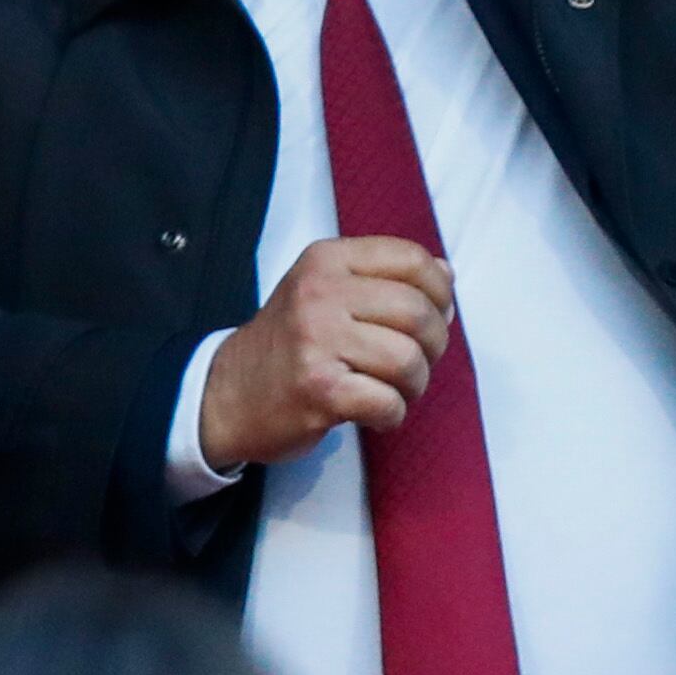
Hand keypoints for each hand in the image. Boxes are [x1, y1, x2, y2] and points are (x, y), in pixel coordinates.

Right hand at [195, 235, 454, 475]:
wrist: (229, 394)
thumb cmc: (289, 344)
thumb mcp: (326, 291)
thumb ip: (384, 279)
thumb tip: (446, 273)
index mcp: (326, 261)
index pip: (411, 259)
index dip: (439, 292)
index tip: (430, 317)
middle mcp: (319, 292)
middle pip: (419, 313)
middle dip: (432, 348)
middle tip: (410, 364)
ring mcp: (316, 339)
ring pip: (409, 361)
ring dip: (413, 386)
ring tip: (389, 389)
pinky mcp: (319, 388)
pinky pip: (389, 402)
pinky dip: (391, 415)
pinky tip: (371, 412)